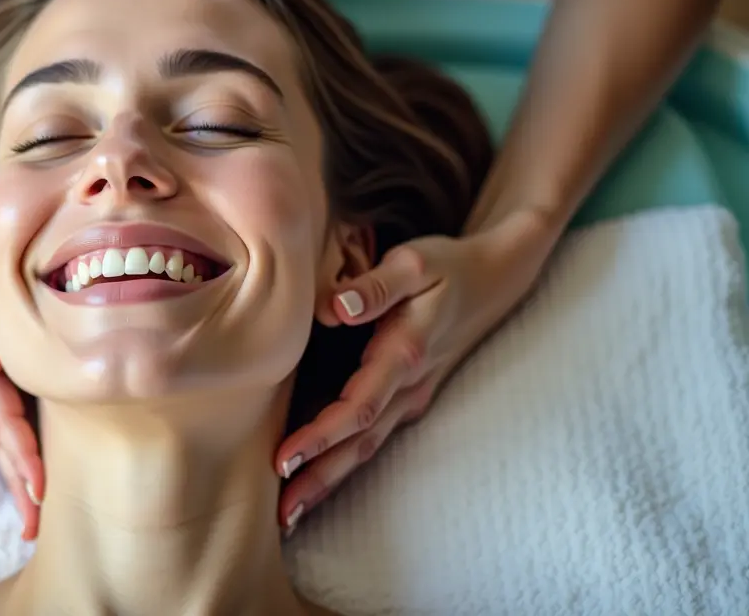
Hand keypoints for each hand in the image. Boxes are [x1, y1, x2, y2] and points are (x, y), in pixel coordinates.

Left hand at [275, 208, 561, 530]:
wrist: (496, 278)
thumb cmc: (448, 265)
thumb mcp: (413, 263)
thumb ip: (375, 286)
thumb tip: (335, 308)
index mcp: (405, 354)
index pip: (357, 406)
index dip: (321, 435)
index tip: (285, 459)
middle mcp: (410, 386)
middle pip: (360, 444)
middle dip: (320, 479)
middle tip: (281, 515)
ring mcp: (412, 396)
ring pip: (367, 448)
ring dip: (330, 480)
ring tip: (291, 513)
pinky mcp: (410, 396)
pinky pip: (373, 437)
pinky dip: (344, 461)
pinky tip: (318, 479)